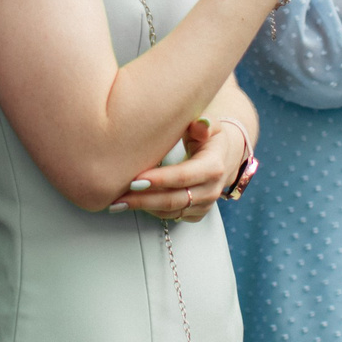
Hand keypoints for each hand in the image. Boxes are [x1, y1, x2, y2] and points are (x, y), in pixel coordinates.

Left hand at [108, 117, 249, 222]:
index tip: (135, 179)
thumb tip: (200, 124)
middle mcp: (211, 189)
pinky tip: (133, 204)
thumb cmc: (208, 137)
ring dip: (143, 207)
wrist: (223, 156)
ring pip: (170, 212)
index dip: (159, 180)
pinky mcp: (197, 213)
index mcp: (213, 166)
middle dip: (144, 199)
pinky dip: (151, 211)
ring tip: (117, 202)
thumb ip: (202, 124)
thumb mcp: (209, 125)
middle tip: (117, 197)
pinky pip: (172, 217)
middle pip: (174, 200)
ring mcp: (205, 204)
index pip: (184, 176)